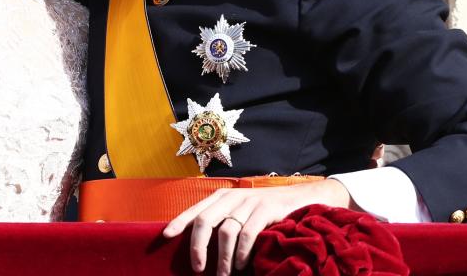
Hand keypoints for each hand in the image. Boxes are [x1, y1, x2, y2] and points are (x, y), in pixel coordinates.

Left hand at [162, 179, 355, 275]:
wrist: (301, 198)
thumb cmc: (265, 210)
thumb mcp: (240, 211)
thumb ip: (221, 221)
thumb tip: (199, 246)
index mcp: (221, 197)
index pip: (195, 210)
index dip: (179, 222)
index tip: (165, 237)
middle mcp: (232, 197)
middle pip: (204, 221)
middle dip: (197, 248)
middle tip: (198, 269)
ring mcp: (248, 202)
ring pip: (225, 231)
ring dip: (223, 258)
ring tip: (223, 275)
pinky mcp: (265, 210)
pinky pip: (247, 233)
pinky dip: (242, 252)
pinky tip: (242, 265)